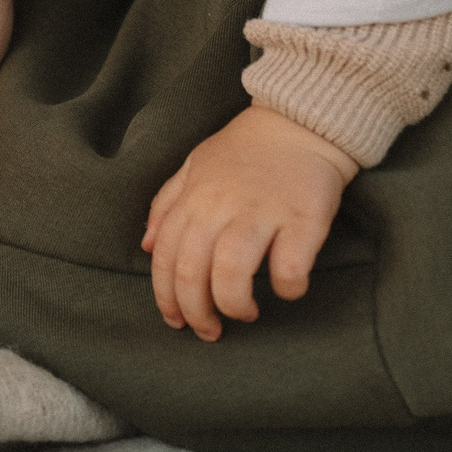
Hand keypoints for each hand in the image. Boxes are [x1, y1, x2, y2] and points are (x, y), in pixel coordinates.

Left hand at [141, 105, 357, 340]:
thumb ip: (167, 204)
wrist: (300, 120)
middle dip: (196, 313)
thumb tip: (147, 246)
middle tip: (209, 331)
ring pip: (232, 272)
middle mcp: (222, 205)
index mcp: (194, 197)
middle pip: (193, 272)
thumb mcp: (196, 166)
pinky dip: (286, 287)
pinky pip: (289, 266)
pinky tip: (286, 289)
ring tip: (245, 313)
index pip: (166, 259)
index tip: (177, 321)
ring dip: (234, 305)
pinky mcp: (304, 218)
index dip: (167, 299)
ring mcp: (263, 211)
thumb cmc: (245, 150)